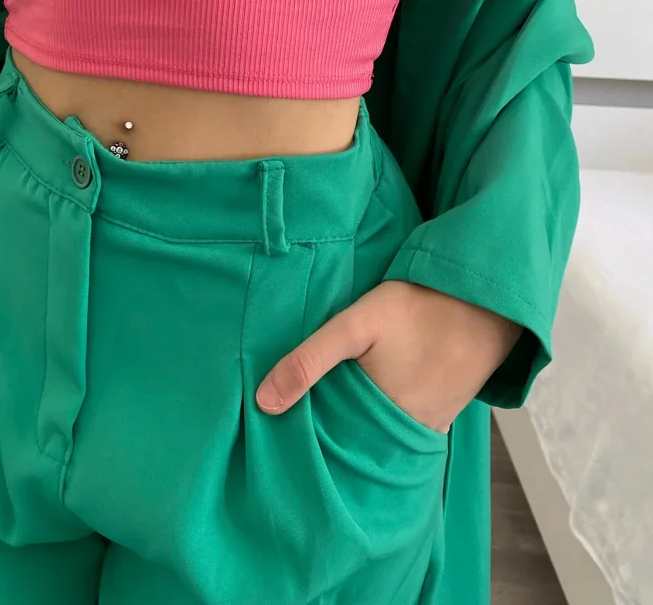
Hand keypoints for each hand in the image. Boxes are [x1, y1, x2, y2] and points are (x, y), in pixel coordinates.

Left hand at [256, 280, 522, 432]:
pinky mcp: (444, 412)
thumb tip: (263, 403)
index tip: (280, 435)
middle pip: (357, 443)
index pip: (332, 447)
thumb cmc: (417, 307)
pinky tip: (370, 400)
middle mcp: (407, 434)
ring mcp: (430, 425)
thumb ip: (310, 360)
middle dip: (330, 437)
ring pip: (381, 436)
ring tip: (327, 412)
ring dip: (357, 427)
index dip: (306, 441)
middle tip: (297, 424)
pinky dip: (385, 419)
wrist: (484, 298)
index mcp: (380, 421)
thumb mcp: (355, 325)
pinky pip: (406, 426)